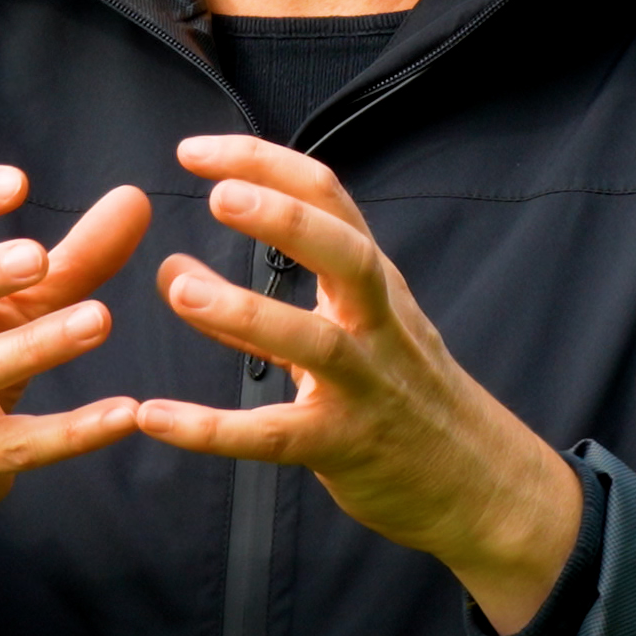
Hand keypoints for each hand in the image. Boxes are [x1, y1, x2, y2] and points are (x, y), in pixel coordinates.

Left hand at [136, 136, 585, 633]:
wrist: (479, 483)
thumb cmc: (402, 396)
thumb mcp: (349, 333)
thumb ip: (259, 303)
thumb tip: (170, 266)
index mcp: (374, 285)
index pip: (330, 201)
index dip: (265, 166)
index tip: (196, 152)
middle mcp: (378, 325)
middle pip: (347, 254)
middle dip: (287, 219)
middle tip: (219, 195)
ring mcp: (366, 387)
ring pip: (315, 343)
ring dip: (248, 311)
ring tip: (179, 288)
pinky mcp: (344, 447)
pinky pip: (275, 436)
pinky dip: (212, 429)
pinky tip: (156, 418)